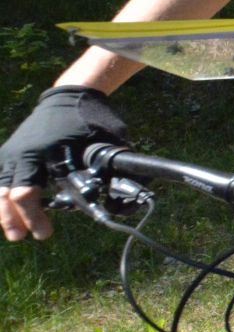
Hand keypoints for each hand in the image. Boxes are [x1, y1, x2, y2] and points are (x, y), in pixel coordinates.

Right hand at [1, 87, 129, 242]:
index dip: (34, 215)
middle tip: (22, 237)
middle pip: (8, 193)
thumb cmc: (90, 118)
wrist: (70, 93)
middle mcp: (22, 153)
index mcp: (43, 152)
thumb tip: (124, 197)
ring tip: (14, 233)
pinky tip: (6, 214)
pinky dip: (1, 197)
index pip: (28, 191)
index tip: (45, 233)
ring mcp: (13, 153)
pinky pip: (0, 179)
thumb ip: (108, 168)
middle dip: (14, 218)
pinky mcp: (10, 153)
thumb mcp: (106, 141)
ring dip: (4, 212)